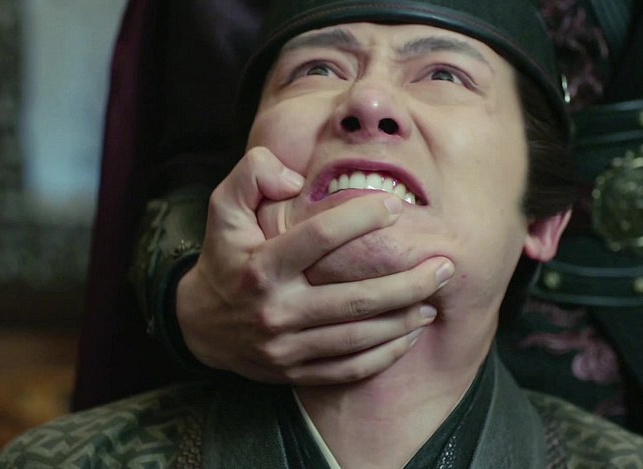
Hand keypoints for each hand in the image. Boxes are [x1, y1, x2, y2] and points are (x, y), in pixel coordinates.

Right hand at [176, 147, 453, 383]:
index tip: (396, 207)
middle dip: (407, 282)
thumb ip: (252, 175)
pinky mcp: (294, 371)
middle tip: (445, 265)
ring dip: (404, 319)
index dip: (360, 219)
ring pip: (358, 337)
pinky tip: (411, 334)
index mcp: (261, 267)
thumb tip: (295, 176)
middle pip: (354, 298)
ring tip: (435, 298)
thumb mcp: (223, 207)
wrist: (198, 323)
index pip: (318, 239)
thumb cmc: (225, 255)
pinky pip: (349, 369)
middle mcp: (276, 311)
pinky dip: (385, 354)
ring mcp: (286, 347)